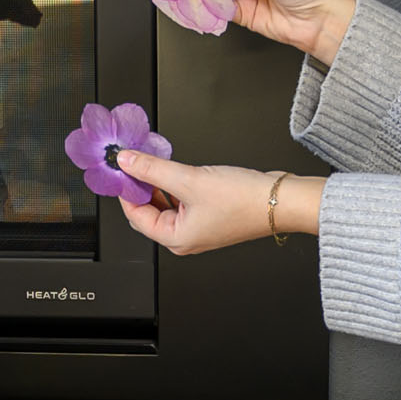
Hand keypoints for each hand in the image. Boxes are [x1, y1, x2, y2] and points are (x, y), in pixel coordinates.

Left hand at [113, 152, 322, 254]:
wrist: (281, 200)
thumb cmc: (244, 201)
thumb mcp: (189, 179)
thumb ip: (153, 170)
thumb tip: (127, 162)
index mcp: (175, 239)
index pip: (135, 214)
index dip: (125, 189)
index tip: (119, 166)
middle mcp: (184, 237)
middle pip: (147, 210)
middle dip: (140, 184)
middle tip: (134, 160)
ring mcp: (197, 227)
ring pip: (164, 204)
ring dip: (157, 182)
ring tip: (154, 161)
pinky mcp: (208, 214)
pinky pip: (181, 200)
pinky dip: (174, 184)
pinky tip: (175, 169)